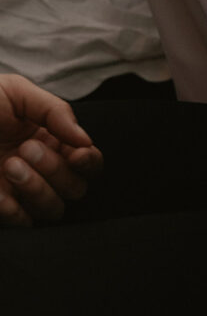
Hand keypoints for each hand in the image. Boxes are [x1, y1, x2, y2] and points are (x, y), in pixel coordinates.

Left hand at [0, 74, 102, 225]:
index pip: (88, 161)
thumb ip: (56, 111)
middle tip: (25, 149)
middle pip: (76, 187)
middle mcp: (42, 168)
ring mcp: (21, 191)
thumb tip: (84, 141)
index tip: (77, 154)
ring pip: (53, 209)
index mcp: (52, 138)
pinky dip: (14, 209)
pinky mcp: (2, 207)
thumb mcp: (17, 93)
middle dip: (56, 170)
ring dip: (37, 188)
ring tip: (10, 165)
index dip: (89, 161)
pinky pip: (23, 223)